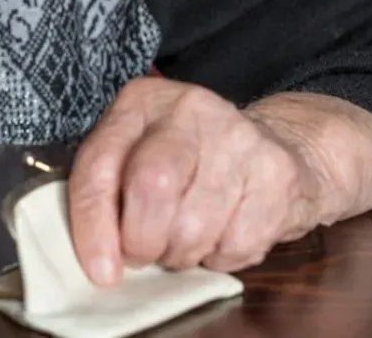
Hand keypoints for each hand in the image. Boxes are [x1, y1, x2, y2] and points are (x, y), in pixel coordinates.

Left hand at [66, 78, 371, 284]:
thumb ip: (108, 191)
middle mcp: (189, 108)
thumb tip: (98, 260)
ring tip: (185, 242)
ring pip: (194, 226)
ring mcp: (238, 136)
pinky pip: (236, 243)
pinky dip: (221, 257)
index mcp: (141, 102)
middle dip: (142, 241)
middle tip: (145, 254)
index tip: (100, 269)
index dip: (93, 226)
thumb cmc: (191, 160)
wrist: (278, 142)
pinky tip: (223, 234)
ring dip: (182, 255)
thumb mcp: (138, 153)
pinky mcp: (276, 171)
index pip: (99, 166)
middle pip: (151, 188)